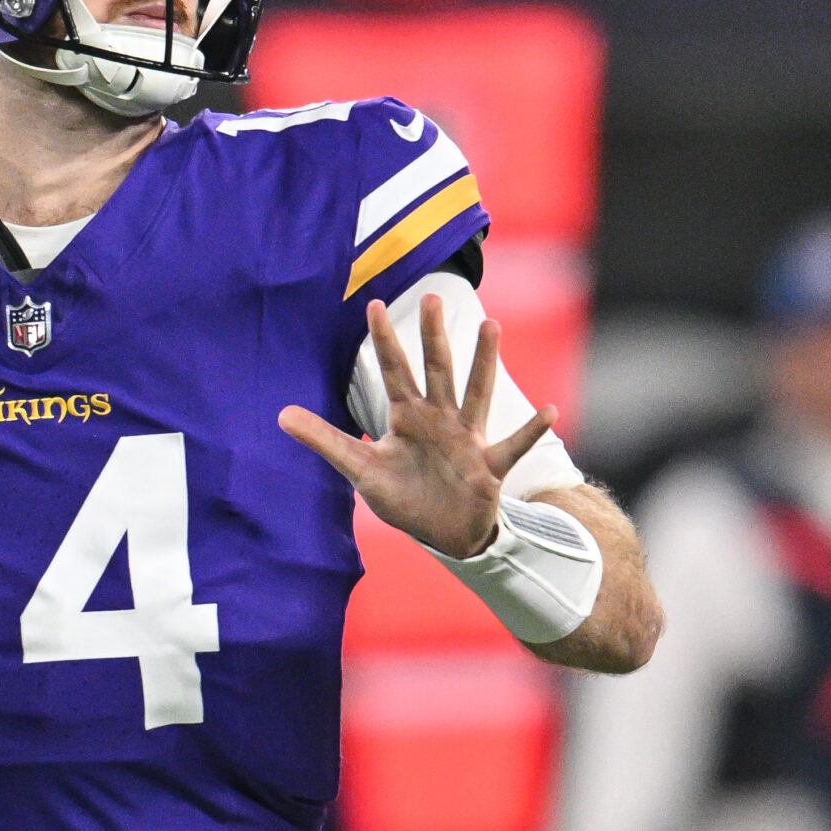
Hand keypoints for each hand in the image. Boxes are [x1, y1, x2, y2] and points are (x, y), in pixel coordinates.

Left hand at [278, 292, 555, 559]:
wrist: (444, 533)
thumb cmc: (406, 497)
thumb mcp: (360, 471)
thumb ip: (325, 441)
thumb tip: (280, 415)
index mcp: (407, 417)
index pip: (393, 371)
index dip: (383, 340)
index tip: (372, 304)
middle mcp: (439, 419)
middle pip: (436, 370)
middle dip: (433, 335)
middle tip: (432, 296)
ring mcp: (467, 439)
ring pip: (476, 393)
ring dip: (483, 361)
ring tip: (491, 325)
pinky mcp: (488, 467)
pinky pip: (513, 445)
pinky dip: (530, 430)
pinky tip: (549, 410)